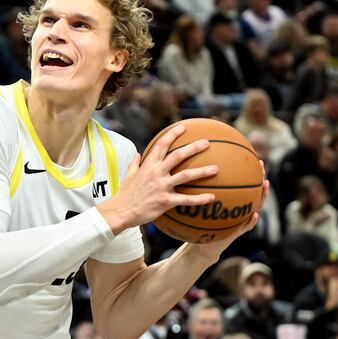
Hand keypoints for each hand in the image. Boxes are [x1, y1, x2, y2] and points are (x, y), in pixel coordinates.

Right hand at [99, 124, 217, 233]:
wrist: (121, 211)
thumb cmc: (125, 194)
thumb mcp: (128, 176)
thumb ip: (135, 164)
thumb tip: (138, 154)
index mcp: (148, 165)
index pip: (162, 144)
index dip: (173, 134)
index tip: (184, 127)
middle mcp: (156, 173)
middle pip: (178, 156)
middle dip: (194, 148)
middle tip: (207, 143)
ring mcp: (162, 187)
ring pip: (186, 176)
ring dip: (202, 172)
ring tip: (216, 169)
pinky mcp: (166, 201)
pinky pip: (186, 199)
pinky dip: (200, 199)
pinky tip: (212, 197)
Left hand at [186, 165, 268, 261]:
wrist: (200, 246)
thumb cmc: (198, 223)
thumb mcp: (194, 205)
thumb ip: (193, 191)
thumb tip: (182, 169)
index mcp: (228, 200)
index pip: (236, 181)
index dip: (241, 168)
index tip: (243, 152)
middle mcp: (235, 207)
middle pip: (249, 189)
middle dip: (256, 176)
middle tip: (261, 164)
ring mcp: (238, 219)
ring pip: (253, 205)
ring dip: (261, 195)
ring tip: (265, 185)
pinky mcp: (235, 233)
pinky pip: (245, 226)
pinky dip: (251, 221)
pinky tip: (254, 215)